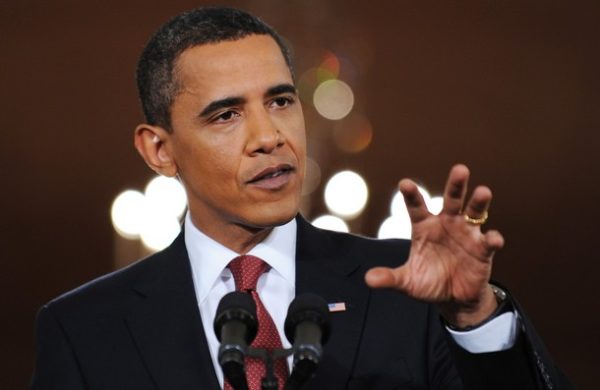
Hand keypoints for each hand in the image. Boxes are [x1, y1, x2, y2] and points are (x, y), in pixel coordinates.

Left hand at [365, 164, 503, 327]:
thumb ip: (390, 278)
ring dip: (479, 202)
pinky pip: (489, 241)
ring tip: (484, 192)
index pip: (417, 207)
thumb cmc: (429, 282)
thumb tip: (368, 279)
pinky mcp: (482, 250)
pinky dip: (493, 239)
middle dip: (456, 185)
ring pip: (474, 213)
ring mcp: (466, 234)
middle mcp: (446, 224)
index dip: (412, 195)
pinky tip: (493, 238)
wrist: (454, 298)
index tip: (405, 184)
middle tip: (461, 169)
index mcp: (424, 227)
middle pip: (451, 200)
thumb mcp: (408, 281)